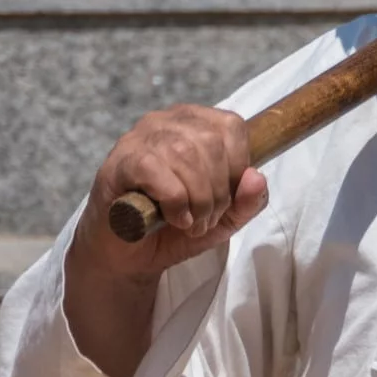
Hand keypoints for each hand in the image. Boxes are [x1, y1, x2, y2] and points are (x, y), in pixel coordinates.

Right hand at [71, 105, 268, 284]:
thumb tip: (256, 177)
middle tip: (207, 220)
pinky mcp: (119, 161)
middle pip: (211, 143)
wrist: (127, 255)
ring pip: (186, 155)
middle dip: (218, 192)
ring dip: (198, 201)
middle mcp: (167, 121)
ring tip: (191, 223)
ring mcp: (140, 137)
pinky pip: (156, 171)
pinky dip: (174, 201)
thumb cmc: (176, 227)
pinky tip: (172, 218)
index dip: (238, 166)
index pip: (232, 126)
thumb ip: (248, 200)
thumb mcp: (225, 218)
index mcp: (196, 123)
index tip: (227, 199)